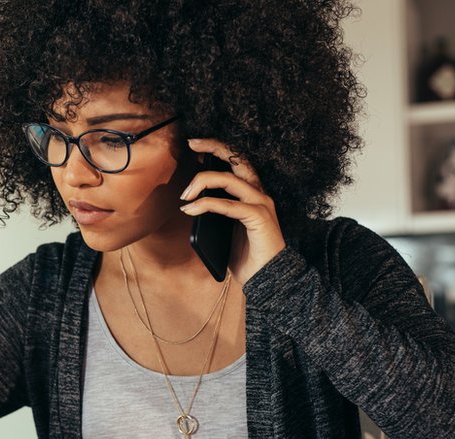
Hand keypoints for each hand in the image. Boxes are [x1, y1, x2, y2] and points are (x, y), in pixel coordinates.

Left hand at [179, 138, 285, 284]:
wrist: (269, 279)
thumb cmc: (247, 256)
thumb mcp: (225, 230)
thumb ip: (215, 214)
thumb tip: (190, 204)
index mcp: (253, 194)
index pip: (237, 162)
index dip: (217, 149)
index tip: (195, 145)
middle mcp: (260, 194)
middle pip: (237, 159)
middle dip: (214, 147)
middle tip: (191, 144)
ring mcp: (261, 204)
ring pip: (229, 179)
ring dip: (202, 181)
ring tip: (184, 195)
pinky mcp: (258, 218)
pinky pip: (228, 205)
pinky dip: (206, 204)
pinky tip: (190, 209)